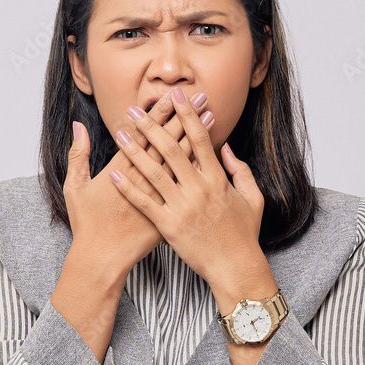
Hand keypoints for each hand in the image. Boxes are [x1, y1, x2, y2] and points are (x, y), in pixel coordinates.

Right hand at [63, 92, 210, 273]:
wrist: (101, 259)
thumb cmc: (87, 225)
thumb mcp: (75, 188)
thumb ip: (77, 156)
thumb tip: (78, 127)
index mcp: (118, 171)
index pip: (142, 135)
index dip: (157, 114)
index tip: (170, 96)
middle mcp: (142, 181)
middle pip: (167, 142)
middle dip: (183, 117)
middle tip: (198, 96)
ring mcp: (158, 198)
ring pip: (181, 161)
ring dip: (196, 138)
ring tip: (209, 117)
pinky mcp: (168, 213)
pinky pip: (186, 188)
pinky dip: (197, 171)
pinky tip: (209, 158)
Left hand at [107, 87, 265, 283]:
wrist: (236, 267)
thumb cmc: (244, 233)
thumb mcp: (252, 197)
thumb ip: (239, 169)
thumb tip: (225, 147)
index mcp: (217, 179)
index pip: (200, 138)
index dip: (187, 115)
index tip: (176, 96)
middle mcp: (198, 189)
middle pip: (171, 149)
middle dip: (152, 126)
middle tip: (135, 110)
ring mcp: (182, 207)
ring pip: (154, 172)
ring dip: (134, 151)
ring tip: (119, 133)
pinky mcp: (168, 226)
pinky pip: (144, 203)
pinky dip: (128, 188)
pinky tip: (112, 174)